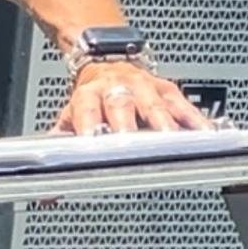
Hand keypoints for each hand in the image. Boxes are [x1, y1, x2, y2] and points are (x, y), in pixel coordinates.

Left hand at [53, 62, 209, 133]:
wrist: (107, 62)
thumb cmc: (91, 98)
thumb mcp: (71, 117)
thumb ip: (60, 146)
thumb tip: (44, 186)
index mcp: (88, 95)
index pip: (86, 110)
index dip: (88, 125)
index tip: (91, 141)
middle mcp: (116, 89)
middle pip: (121, 106)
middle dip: (126, 125)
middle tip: (131, 144)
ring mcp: (144, 88)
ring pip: (155, 106)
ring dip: (163, 125)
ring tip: (170, 142)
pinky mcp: (168, 90)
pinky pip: (184, 107)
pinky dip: (194, 121)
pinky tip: (203, 134)